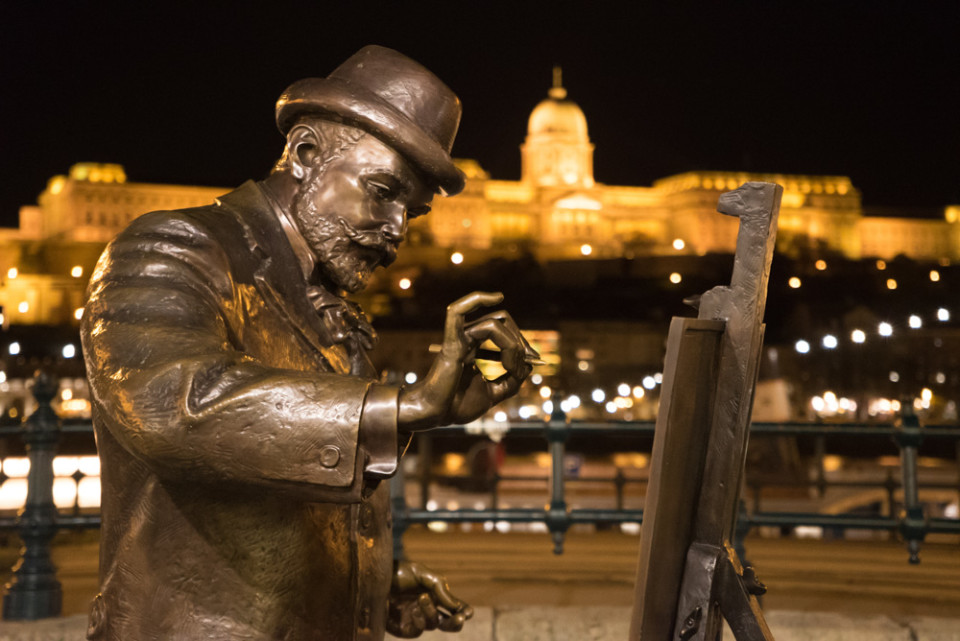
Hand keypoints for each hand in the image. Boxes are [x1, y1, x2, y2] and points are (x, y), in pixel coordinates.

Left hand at [386, 561, 472, 637]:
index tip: (468, 612)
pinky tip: (413, 611)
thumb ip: (440, 587)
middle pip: (447, 623)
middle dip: (455, 622)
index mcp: (434, 596)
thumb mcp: (421, 573)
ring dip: (431, 612)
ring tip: (422, 597)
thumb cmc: (397, 573)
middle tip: (460, 618)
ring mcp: (414, 620)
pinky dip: (419, 622)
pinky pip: (417, 631)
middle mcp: (426, 610)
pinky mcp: (402, 629)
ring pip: (432, 625)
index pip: (453, 607)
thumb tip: (455, 605)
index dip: (463, 611)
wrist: (372, 578)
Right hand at [397, 291, 536, 430]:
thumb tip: (529, 364)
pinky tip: (496, 297)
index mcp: (473, 348)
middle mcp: (466, 339)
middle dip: (520, 340)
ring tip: (512, 366)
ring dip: (512, 345)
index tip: (534, 361)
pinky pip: (457, 312)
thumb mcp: (494, 393)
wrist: (437, 416)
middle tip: (529, 360)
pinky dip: (476, 299)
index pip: (503, 330)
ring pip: (494, 323)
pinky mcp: (451, 343)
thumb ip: (512, 380)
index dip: (522, 343)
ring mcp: (458, 339)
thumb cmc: (457, 406)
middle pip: (501, 321)